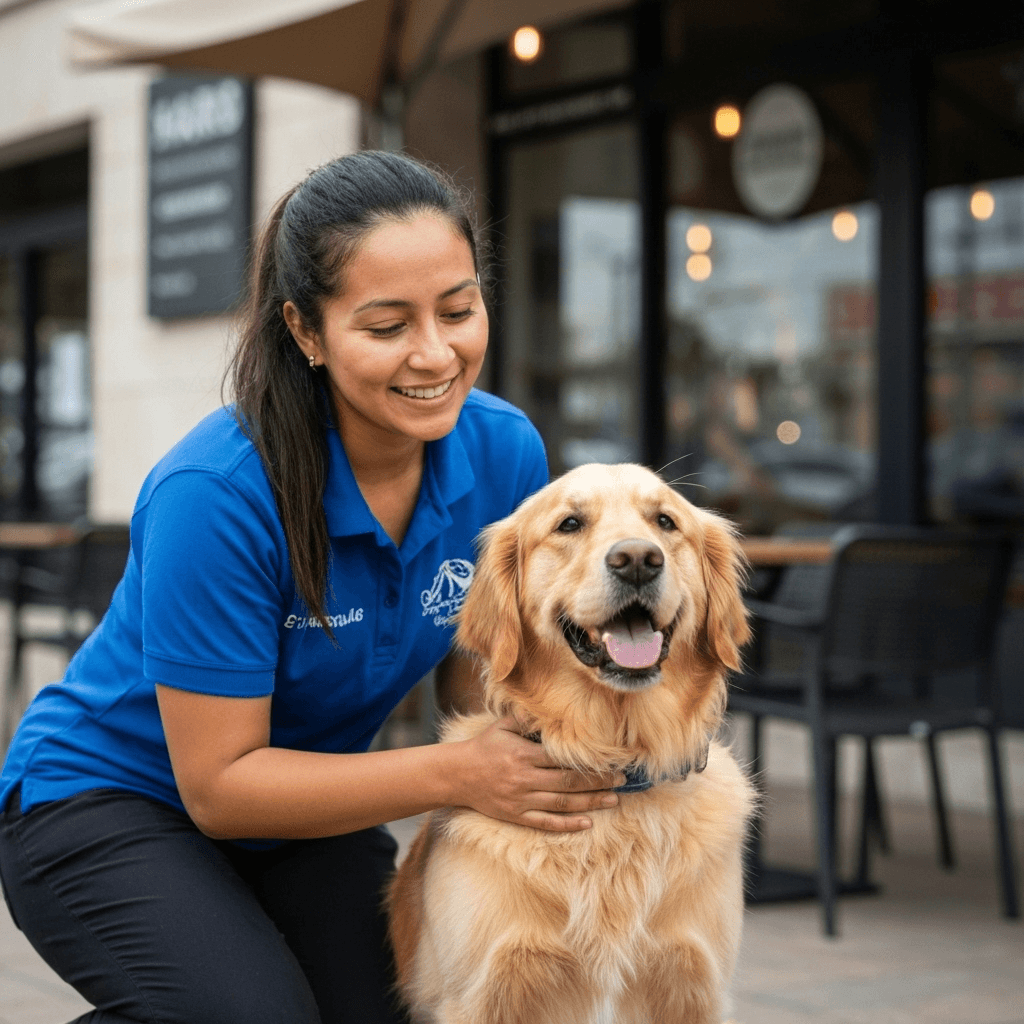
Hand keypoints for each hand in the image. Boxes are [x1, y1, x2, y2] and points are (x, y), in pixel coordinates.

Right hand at [453, 716, 625, 831]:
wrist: (457, 775)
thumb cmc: (483, 747)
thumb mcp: (502, 726)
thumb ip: (527, 721)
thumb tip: (552, 710)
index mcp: (523, 755)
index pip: (563, 759)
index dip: (588, 761)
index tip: (609, 759)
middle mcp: (525, 779)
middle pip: (569, 783)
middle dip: (598, 781)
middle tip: (621, 779)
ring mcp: (522, 801)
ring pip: (562, 804)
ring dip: (591, 803)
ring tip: (614, 800)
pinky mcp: (517, 816)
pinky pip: (546, 823)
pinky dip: (568, 825)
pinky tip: (587, 823)